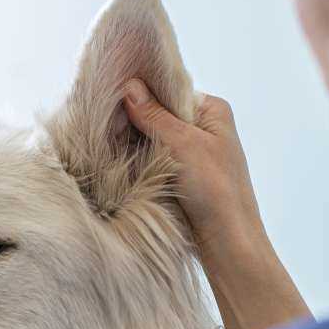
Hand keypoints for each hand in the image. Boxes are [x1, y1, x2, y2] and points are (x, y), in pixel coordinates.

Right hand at [123, 80, 310, 328]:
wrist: (227, 242)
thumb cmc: (215, 190)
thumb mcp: (183, 144)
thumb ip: (154, 115)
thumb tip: (129, 85)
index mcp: (212, 110)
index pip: (168, 89)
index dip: (140, 91)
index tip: (110, 94)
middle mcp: (204, 128)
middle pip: (158, 113)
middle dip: (134, 118)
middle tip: (101, 119)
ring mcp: (192, 154)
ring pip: (152, 139)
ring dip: (132, 142)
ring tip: (104, 138)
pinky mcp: (181, 177)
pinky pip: (152, 160)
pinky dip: (136, 161)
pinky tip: (116, 159)